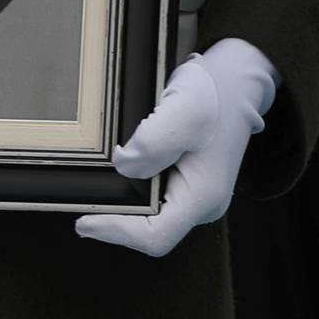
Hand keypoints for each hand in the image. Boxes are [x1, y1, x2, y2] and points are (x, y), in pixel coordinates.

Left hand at [75, 38, 278, 257]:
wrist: (237, 81)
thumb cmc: (214, 93)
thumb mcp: (185, 107)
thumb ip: (154, 141)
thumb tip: (123, 165)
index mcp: (203, 197)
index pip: (156, 236)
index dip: (116, 231)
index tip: (84, 221)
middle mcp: (202, 204)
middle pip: (151, 231)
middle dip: (116, 219)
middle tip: (82, 202)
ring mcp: (195, 196)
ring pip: (151, 215)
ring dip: (123, 204)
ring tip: (95, 188)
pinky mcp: (187, 183)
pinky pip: (155, 198)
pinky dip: (132, 190)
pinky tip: (118, 171)